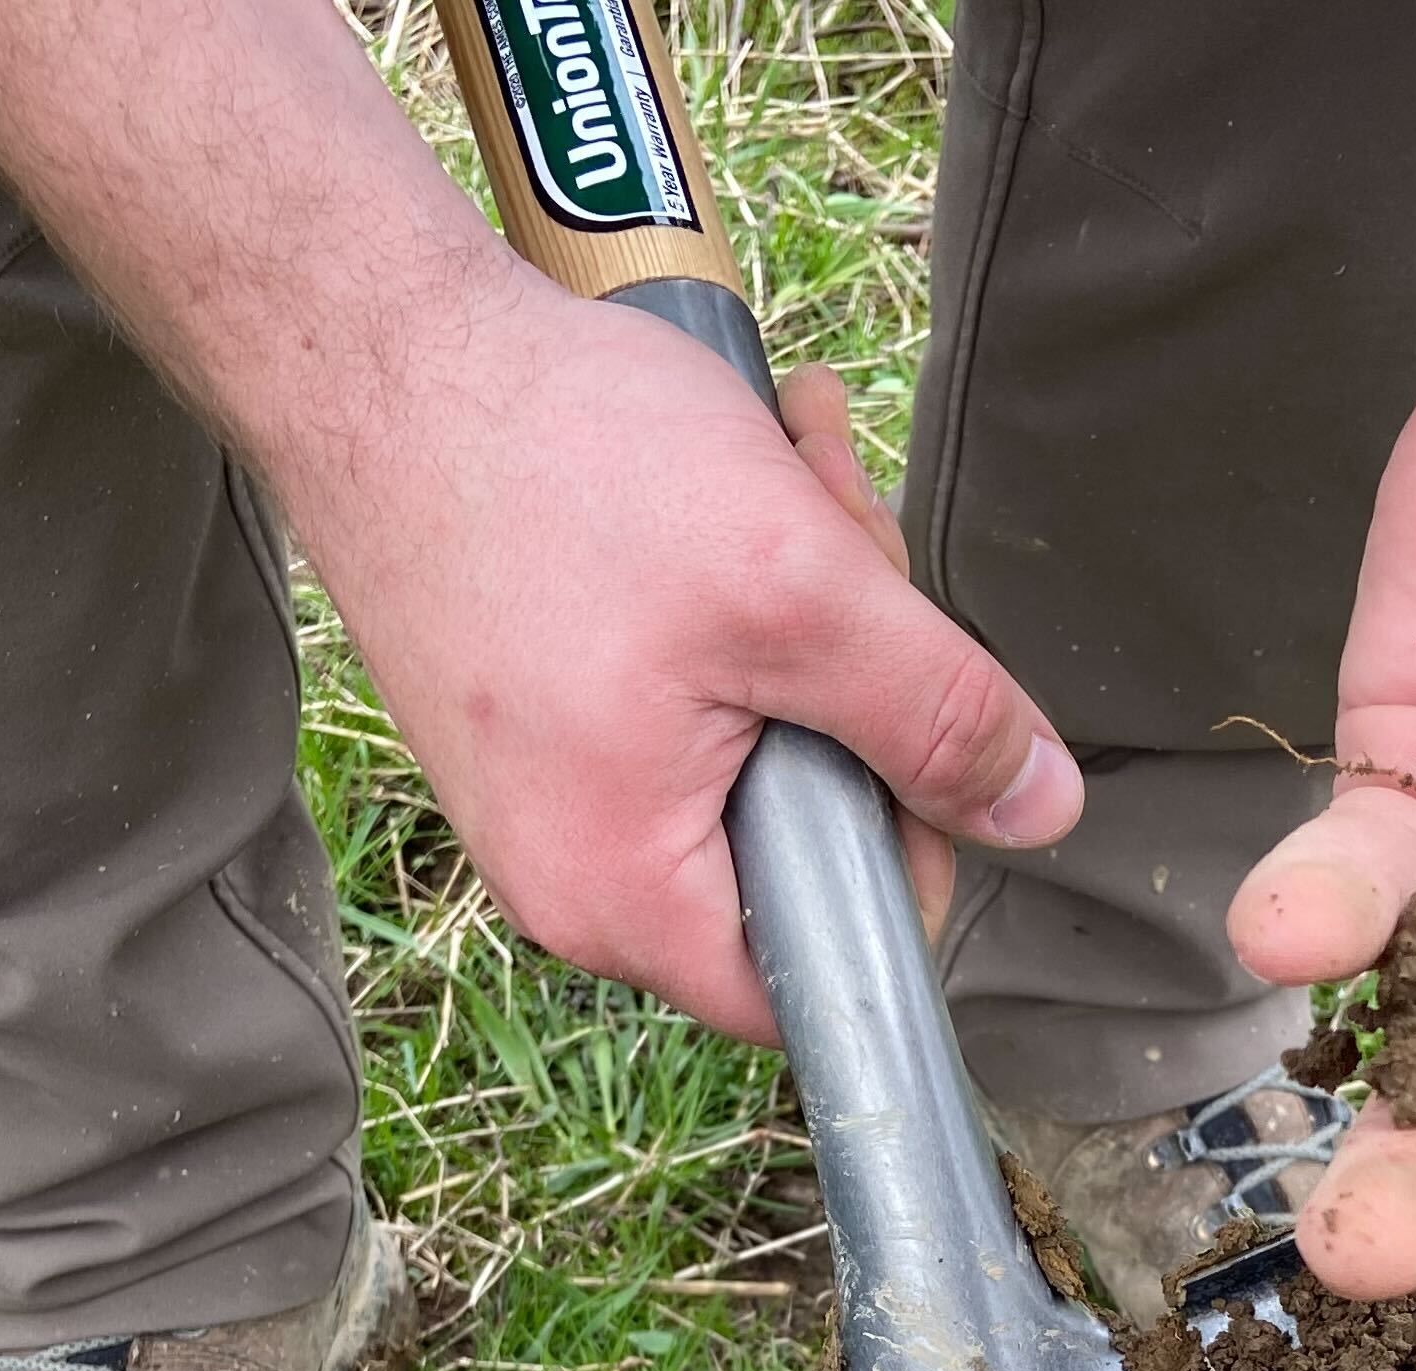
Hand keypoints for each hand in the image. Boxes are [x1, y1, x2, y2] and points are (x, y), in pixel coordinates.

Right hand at [0, 0, 1075, 1043]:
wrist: (372, 348)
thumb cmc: (555, 465)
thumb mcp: (797, 592)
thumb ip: (935, 717)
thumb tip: (1042, 813)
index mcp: (626, 900)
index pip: (823, 976)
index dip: (908, 860)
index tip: (914, 729)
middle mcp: (574, 879)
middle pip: (801, 843)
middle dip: (859, 687)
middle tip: (844, 541)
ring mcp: (551, 795)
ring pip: (760, 743)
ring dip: (811, 605)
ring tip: (786, 471)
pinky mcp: (543, 713)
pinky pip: (693, 691)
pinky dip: (740, 585)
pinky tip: (739, 473)